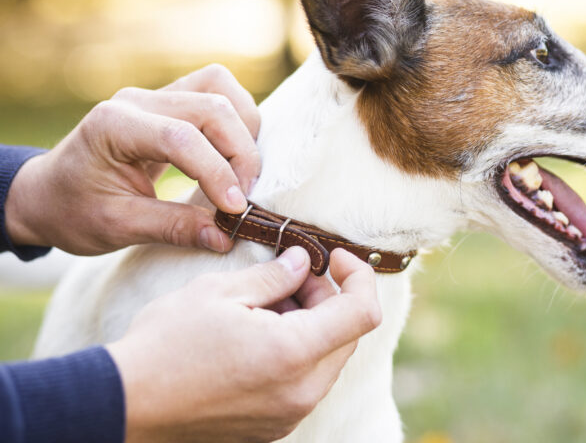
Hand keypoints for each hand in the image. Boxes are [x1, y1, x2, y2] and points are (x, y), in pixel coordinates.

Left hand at [5, 64, 260, 254]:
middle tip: (242, 198)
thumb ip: (173, 228)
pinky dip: (236, 121)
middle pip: (212, 105)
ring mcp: (155, 95)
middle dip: (239, 153)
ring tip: (241, 175)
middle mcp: (137, 99)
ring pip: (220, 89)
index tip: (235, 210)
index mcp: (113, 124)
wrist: (48, 194)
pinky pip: (216, 93)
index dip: (217, 172)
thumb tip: (226, 236)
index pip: (182, 137)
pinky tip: (232, 157)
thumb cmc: (73, 211)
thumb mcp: (117, 227)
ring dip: (243, 130)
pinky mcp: (170, 100)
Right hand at [107, 247, 381, 442]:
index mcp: (294, 354)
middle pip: (347, 334)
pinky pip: (305, 381)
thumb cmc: (166, 343)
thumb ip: (274, 275)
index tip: (335, 257)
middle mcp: (301, 392)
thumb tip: (302, 261)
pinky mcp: (273, 426)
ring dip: (312, 323)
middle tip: (291, 275)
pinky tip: (259, 334)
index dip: (359, 276)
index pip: (364, 312)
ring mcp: (288, 415)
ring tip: (266, 304)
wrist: (125, 405)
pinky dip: (297, 351)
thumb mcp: (219, 292)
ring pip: (327, 358)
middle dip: (329, 297)